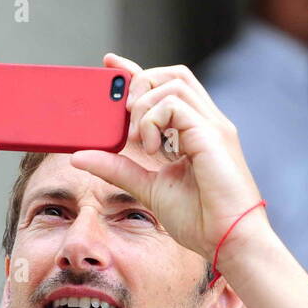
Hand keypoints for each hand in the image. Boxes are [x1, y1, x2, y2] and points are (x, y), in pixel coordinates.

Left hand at [69, 54, 265, 261]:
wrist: (228, 242)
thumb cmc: (200, 219)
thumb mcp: (148, 188)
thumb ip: (117, 168)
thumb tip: (79, 156)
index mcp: (195, 132)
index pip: (166, 86)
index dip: (136, 71)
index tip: (110, 65)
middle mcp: (206, 123)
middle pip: (172, 74)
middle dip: (139, 84)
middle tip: (123, 117)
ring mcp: (212, 126)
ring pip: (173, 82)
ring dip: (144, 106)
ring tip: (137, 140)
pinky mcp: (213, 134)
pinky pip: (175, 104)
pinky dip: (153, 120)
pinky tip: (151, 148)